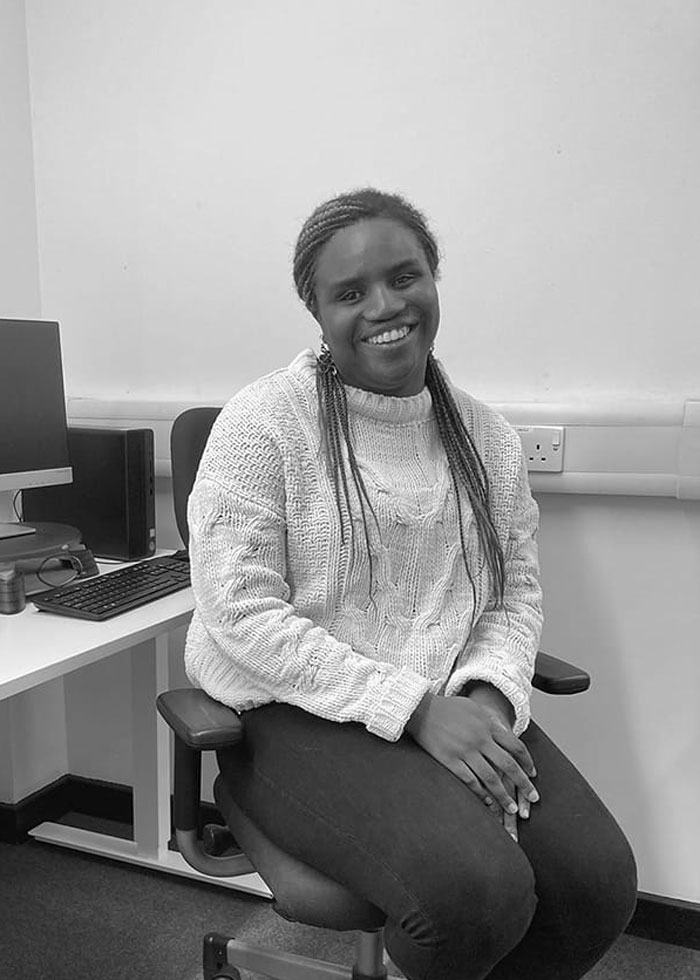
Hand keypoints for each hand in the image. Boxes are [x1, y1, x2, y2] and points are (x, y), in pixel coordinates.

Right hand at [406, 692, 538, 817]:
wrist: (421, 709)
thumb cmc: (447, 707)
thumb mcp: (473, 708)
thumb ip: (489, 721)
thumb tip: (503, 731)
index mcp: (488, 726)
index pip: (515, 746)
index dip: (527, 762)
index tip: (533, 774)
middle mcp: (480, 740)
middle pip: (508, 765)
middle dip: (523, 783)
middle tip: (534, 797)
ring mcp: (465, 751)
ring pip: (491, 778)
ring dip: (503, 795)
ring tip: (512, 810)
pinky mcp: (450, 760)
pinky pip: (469, 781)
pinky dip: (480, 793)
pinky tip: (487, 802)